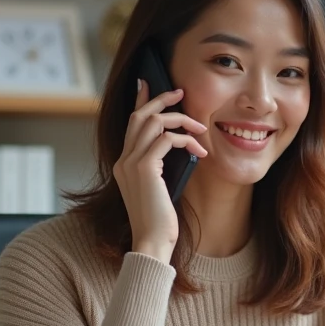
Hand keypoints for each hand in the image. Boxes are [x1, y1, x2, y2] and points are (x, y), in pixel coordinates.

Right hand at [114, 79, 208, 262]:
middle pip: (140, 116)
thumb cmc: (159, 222)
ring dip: (181, 120)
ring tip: (201, 128)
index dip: (140, 101)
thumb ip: (160, 167)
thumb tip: (178, 146)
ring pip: (154, 122)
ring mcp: (131, 163)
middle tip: (181, 92)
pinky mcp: (145, 168)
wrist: (152, 242)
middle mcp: (123, 160)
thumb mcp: (158, 189)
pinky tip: (199, 151)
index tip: (148, 83)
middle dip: (161, 99)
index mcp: (124, 164)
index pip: (131, 124)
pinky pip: (167, 140)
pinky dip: (186, 140)